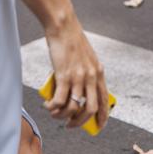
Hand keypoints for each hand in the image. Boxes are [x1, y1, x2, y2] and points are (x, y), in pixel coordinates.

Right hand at [43, 13, 109, 129]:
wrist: (63, 26)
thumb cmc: (72, 41)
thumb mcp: (86, 59)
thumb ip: (87, 74)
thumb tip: (79, 93)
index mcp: (98, 73)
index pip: (104, 101)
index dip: (102, 117)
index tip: (98, 126)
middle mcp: (90, 77)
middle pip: (90, 110)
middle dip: (80, 122)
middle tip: (70, 125)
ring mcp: (78, 77)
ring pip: (72, 108)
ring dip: (62, 116)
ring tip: (54, 114)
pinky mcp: (64, 76)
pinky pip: (59, 101)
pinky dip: (52, 108)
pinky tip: (48, 106)